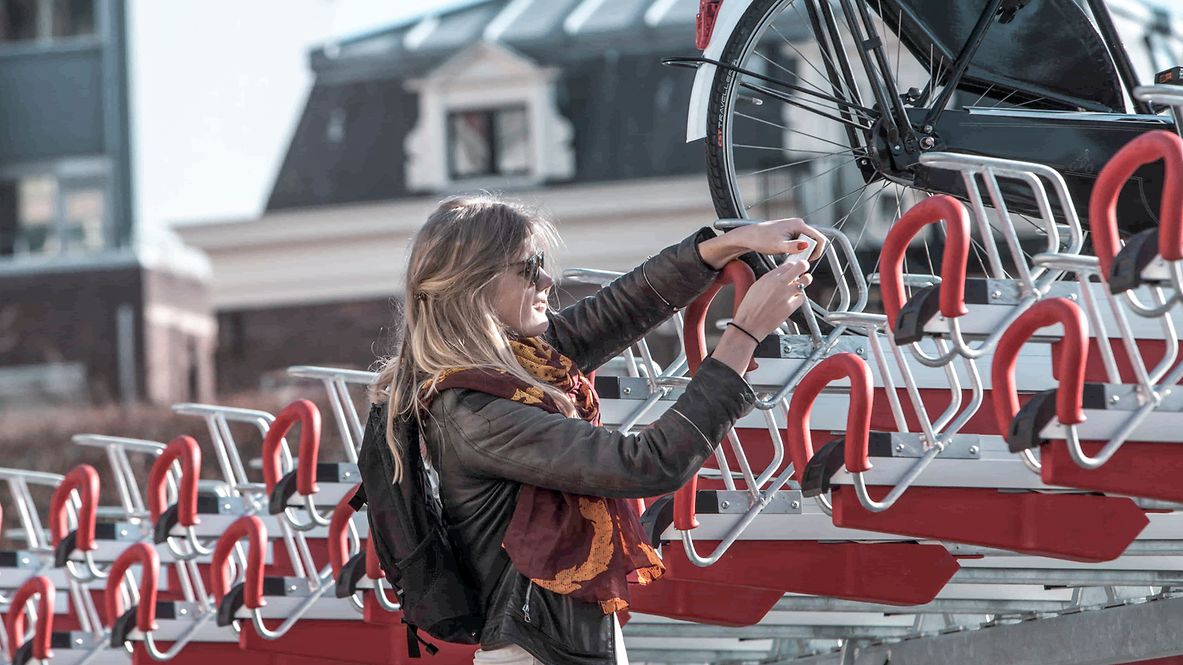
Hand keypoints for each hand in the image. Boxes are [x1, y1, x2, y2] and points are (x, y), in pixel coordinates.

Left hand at [698, 218, 827, 268]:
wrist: (749, 236)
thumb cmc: (761, 240)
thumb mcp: (777, 246)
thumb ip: (792, 247)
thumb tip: (806, 246)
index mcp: (799, 225)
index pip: (819, 238)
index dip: (817, 251)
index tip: (807, 261)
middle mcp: (799, 224)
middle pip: (814, 241)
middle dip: (809, 252)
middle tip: (797, 261)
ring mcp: (795, 228)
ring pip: (807, 243)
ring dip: (802, 253)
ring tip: (790, 259)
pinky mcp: (790, 233)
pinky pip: (800, 243)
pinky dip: (797, 251)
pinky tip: (787, 256)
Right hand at [732, 260, 813, 338]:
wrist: (749, 324)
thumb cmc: (749, 308)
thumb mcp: (756, 287)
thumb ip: (770, 279)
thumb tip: (779, 276)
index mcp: (768, 277)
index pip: (788, 265)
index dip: (792, 266)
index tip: (793, 269)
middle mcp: (778, 283)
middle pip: (800, 266)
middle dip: (804, 266)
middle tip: (804, 268)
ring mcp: (786, 294)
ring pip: (805, 281)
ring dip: (805, 281)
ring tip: (802, 283)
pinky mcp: (791, 306)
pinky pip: (801, 297)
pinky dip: (799, 297)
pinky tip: (793, 299)